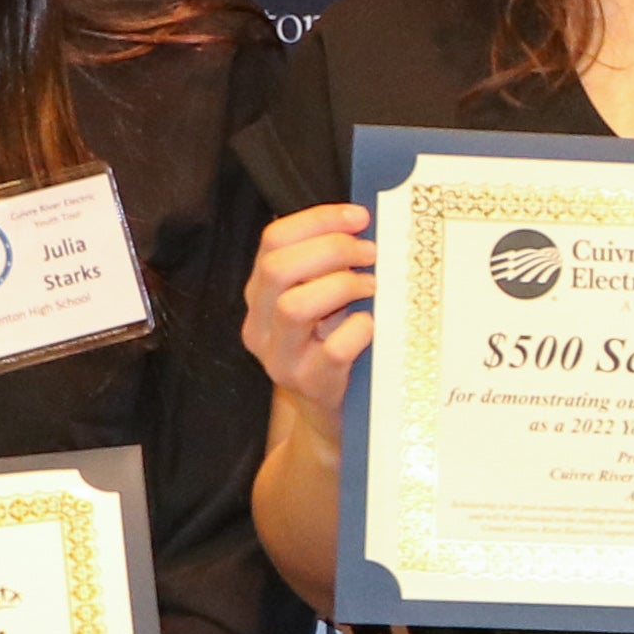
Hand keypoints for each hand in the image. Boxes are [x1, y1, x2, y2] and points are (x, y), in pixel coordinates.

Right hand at [239, 201, 376, 427]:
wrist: (331, 417)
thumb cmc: (335, 348)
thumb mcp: (323, 303)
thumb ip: (330, 267)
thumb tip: (367, 222)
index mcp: (261, 295)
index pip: (272, 240)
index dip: (318, 220)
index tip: (360, 216)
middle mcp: (261, 326)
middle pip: (278, 268)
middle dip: (331, 250)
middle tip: (371, 254)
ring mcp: (281, 359)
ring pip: (294, 306)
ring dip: (342, 287)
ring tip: (372, 288)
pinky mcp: (310, 386)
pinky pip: (332, 350)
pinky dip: (359, 330)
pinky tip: (372, 325)